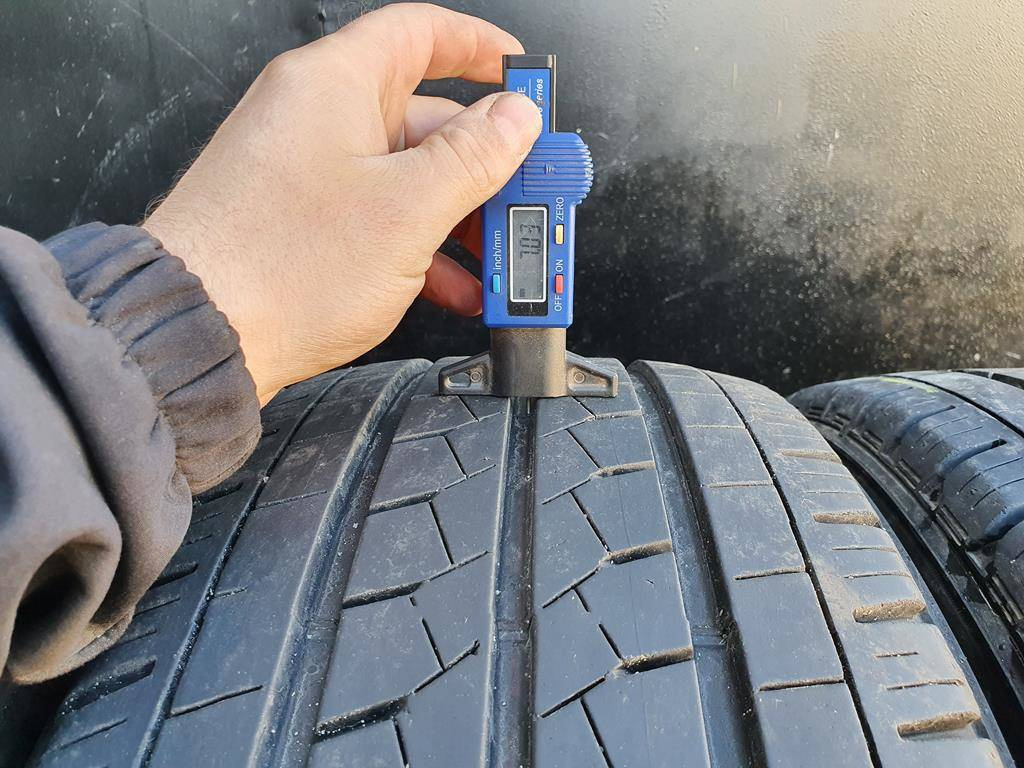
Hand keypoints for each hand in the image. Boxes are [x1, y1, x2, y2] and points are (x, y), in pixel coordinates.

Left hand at [143, 4, 540, 403]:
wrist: (198, 335)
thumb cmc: (274, 269)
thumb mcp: (406, 209)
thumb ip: (472, 157)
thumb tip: (514, 120)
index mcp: (334, 85)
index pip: (421, 32)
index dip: (480, 48)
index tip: (522, 77)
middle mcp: (314, 117)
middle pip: (423, 116)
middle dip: (484, 162)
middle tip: (525, 194)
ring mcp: (304, 170)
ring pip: (404, 174)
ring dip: (456, 215)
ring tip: (493, 254)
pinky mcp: (299, 219)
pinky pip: (376, 213)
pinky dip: (418, 242)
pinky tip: (449, 283)